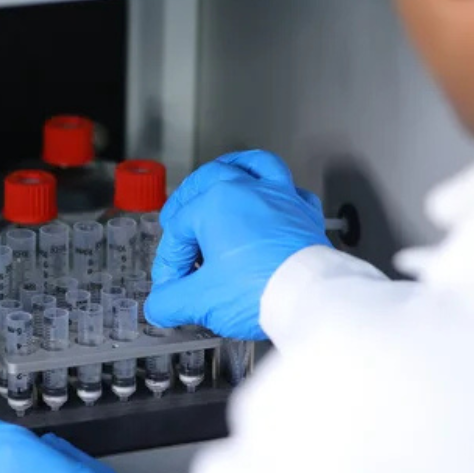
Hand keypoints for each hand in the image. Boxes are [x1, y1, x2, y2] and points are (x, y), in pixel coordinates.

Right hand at [145, 150, 329, 340]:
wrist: (312, 300)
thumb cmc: (260, 290)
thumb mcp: (201, 300)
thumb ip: (171, 301)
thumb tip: (161, 306)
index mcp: (216, 203)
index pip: (179, 229)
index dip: (170, 261)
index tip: (172, 286)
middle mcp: (249, 190)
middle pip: (208, 180)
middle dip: (186, 200)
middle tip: (176, 218)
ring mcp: (280, 197)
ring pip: (254, 166)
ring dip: (234, 169)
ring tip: (223, 175)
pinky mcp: (304, 213)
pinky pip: (290, 188)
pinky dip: (278, 190)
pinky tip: (273, 199)